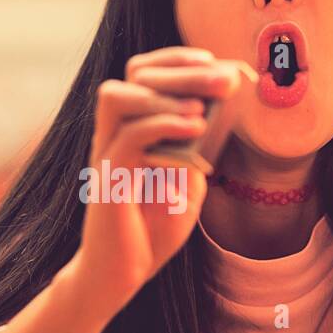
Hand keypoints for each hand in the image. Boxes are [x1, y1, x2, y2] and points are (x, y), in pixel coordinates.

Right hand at [71, 46, 241, 314]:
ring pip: (117, 95)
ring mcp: (107, 153)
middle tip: (225, 78)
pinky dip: (164, 125)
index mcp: (131, 128)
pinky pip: (128, 136)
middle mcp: (113, 133)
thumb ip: (198, 148)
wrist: (122, 273)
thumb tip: (221, 111)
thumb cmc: (153, 230)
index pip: (143, 71)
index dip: (176, 59)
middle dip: (183, 69)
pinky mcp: (108, 177)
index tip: (214, 61)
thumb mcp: (188, 182)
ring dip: (165, 93)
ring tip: (202, 108)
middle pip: (135, 74)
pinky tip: (195, 129)